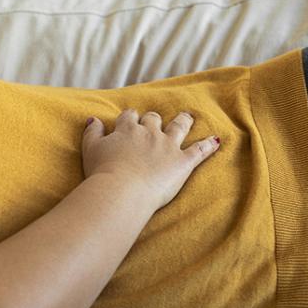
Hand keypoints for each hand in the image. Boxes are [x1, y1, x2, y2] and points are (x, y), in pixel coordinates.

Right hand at [81, 109, 219, 211]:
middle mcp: (149, 133)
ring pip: (179, 127)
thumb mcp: (90, 150)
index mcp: (127, 130)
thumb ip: (92, 132)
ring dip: (183, 121)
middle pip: (154, 119)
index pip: (130, 116)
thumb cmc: (102, 172)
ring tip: (188, 117)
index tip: (131, 120)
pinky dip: (209, 145)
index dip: (131, 117)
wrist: (121, 190)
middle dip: (154, 119)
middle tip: (156, 119)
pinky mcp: (183, 162)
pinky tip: (216, 140)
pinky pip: (200, 150)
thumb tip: (94, 119)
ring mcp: (168, 146)